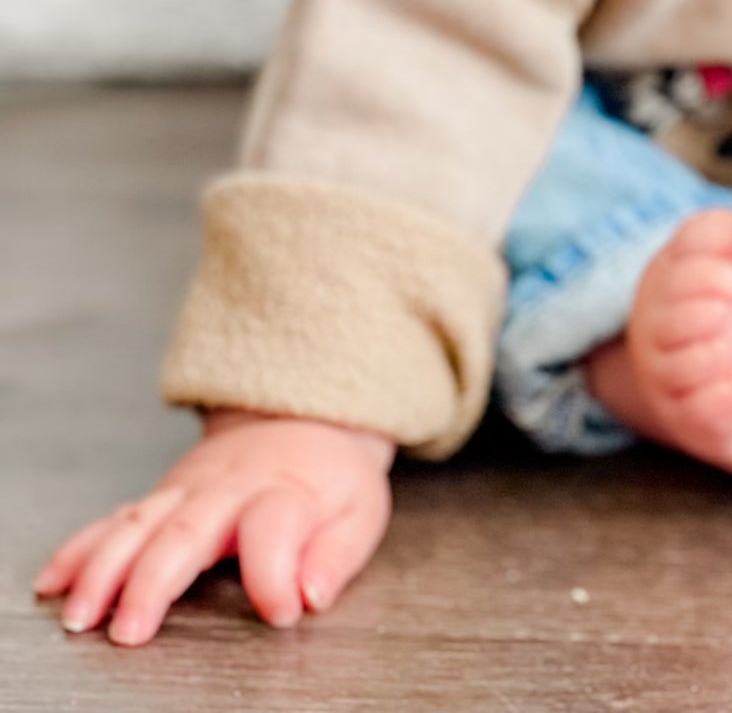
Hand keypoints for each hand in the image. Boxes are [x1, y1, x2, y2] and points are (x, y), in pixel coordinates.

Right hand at [33, 409, 395, 644]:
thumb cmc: (328, 479)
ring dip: (103, 569)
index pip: (275, 528)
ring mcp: (187, 490)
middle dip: (152, 580)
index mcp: (284, 493)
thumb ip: (337, 555)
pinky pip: (114, 519)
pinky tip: (55, 579)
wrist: (301, 419)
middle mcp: (228, 490)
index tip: (280, 611)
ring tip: (81, 614)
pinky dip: (81, 548)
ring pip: (138, 524)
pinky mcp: (161, 497)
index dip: (275, 573)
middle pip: (186, 530)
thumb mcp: (359, 512)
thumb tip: (312, 594)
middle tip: (130, 629)